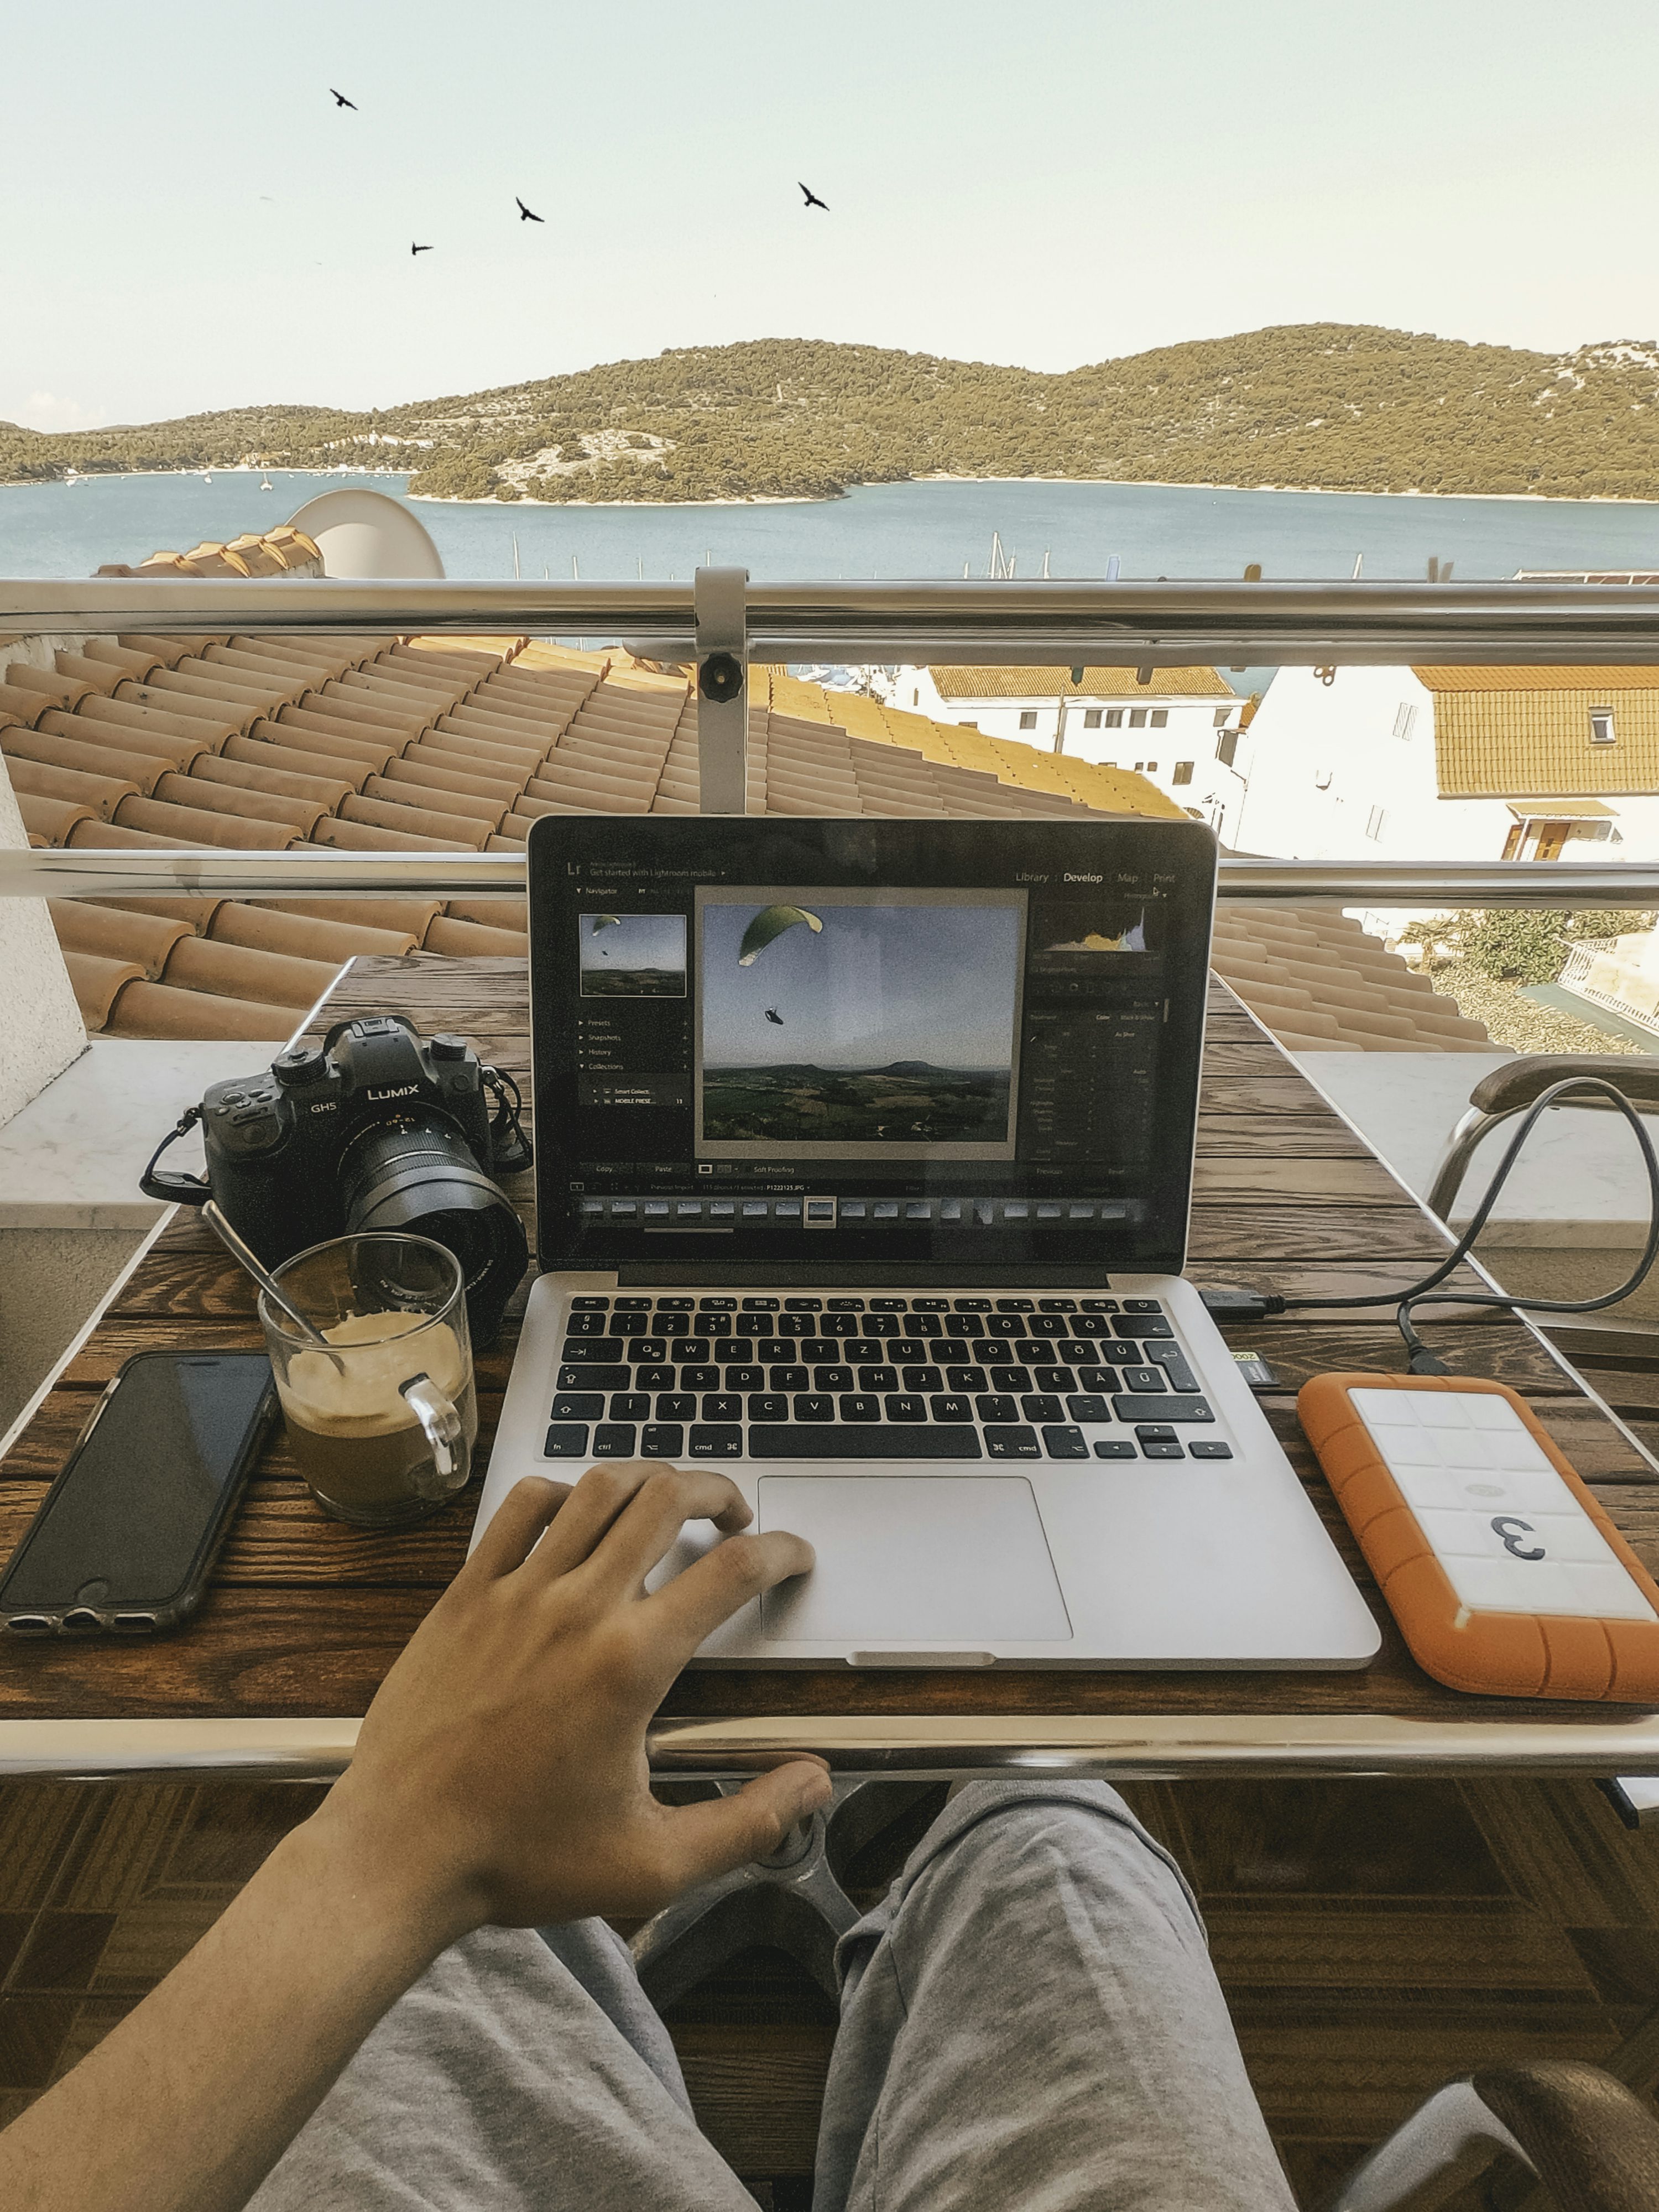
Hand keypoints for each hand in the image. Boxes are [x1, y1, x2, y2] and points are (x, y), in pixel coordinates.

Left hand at [312, 1462, 828, 1934]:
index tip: (794, 1557)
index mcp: (630, 1663)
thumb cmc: (518, 1861)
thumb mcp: (652, 1864)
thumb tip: (814, 1784)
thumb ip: (747, 1822)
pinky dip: (562, 1492)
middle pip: (666, 1498)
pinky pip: (521, 1507)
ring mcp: (515, 1592)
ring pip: (597, 1487)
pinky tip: (578, 1515)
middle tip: (734, 1517)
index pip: (731, 1571)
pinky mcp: (465, 1594)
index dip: (781, 1552)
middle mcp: (577, 1608)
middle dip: (718, 1492)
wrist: (399, 1855)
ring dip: (647, 1479)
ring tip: (667, 1500)